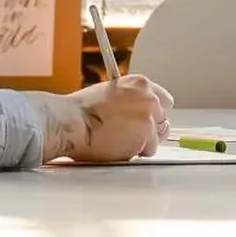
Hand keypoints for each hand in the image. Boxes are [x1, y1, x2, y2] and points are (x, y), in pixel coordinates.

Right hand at [51, 77, 173, 163]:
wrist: (72, 123)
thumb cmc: (81, 109)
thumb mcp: (108, 92)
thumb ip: (127, 100)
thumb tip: (131, 112)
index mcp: (140, 84)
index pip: (163, 99)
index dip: (153, 112)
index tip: (146, 119)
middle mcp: (150, 99)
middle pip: (162, 119)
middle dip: (149, 128)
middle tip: (130, 134)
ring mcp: (150, 119)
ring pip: (157, 137)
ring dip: (144, 141)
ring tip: (122, 142)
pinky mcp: (147, 138)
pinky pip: (148, 151)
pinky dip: (135, 153)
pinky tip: (118, 148)